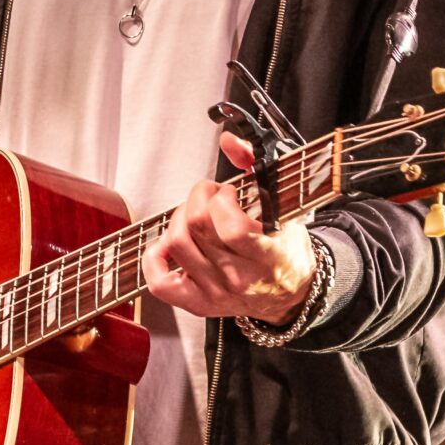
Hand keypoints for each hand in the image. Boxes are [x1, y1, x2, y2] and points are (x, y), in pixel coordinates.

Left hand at [143, 132, 316, 324]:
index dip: (222, 199)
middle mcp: (240, 277)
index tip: (229, 193)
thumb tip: (229, 141)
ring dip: (179, 218)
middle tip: (210, 197)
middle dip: (199, 197)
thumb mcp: (284, 206)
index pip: (231, 228)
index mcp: (268, 255)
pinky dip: (155, 259)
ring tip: (195, 215)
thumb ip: (256, 165)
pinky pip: (161, 283)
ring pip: (177, 244)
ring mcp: (217, 292)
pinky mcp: (198, 303)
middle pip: (197, 227)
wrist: (289, 293)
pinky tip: (168, 245)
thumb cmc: (286, 249)